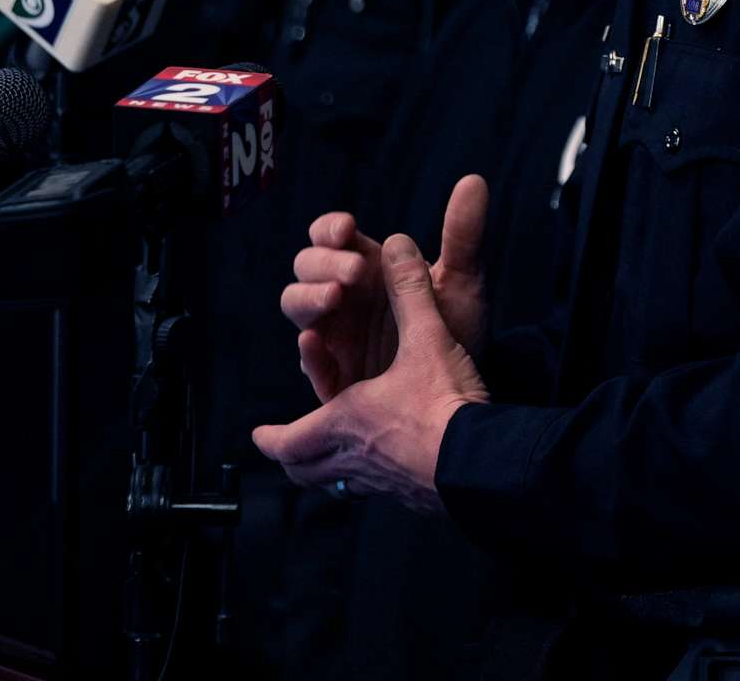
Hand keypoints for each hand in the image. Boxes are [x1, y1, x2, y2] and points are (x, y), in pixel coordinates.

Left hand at [252, 231, 489, 514]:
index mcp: (346, 419)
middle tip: (283, 452)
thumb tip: (397, 246)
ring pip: (338, 485)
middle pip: (307, 470)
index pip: (291, 438)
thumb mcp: (427, 337)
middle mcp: (355, 457)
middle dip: (292, 458)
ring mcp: (383, 482)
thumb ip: (410, 291)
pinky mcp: (411, 494)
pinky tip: (384, 473)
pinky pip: (375, 492)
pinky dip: (367, 483)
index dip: (271, 437)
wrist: (481, 462)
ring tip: (328, 467)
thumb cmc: (445, 404)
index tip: (258, 434)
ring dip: (326, 474)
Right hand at [281, 177, 489, 401]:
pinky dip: (309, 354)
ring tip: (335, 296)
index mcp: (369, 268)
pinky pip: (310, 365)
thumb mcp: (462, 284)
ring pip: (297, 306)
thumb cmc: (459, 332)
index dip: (329, 228)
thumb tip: (473, 180)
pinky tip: (316, 342)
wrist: (465, 394)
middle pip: (307, 266)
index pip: (330, 236)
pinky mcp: (336, 378)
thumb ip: (463, 236)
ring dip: (309, 296)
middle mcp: (344, 297)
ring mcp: (335, 335)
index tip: (347, 229)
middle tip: (355, 272)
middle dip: (324, 262)